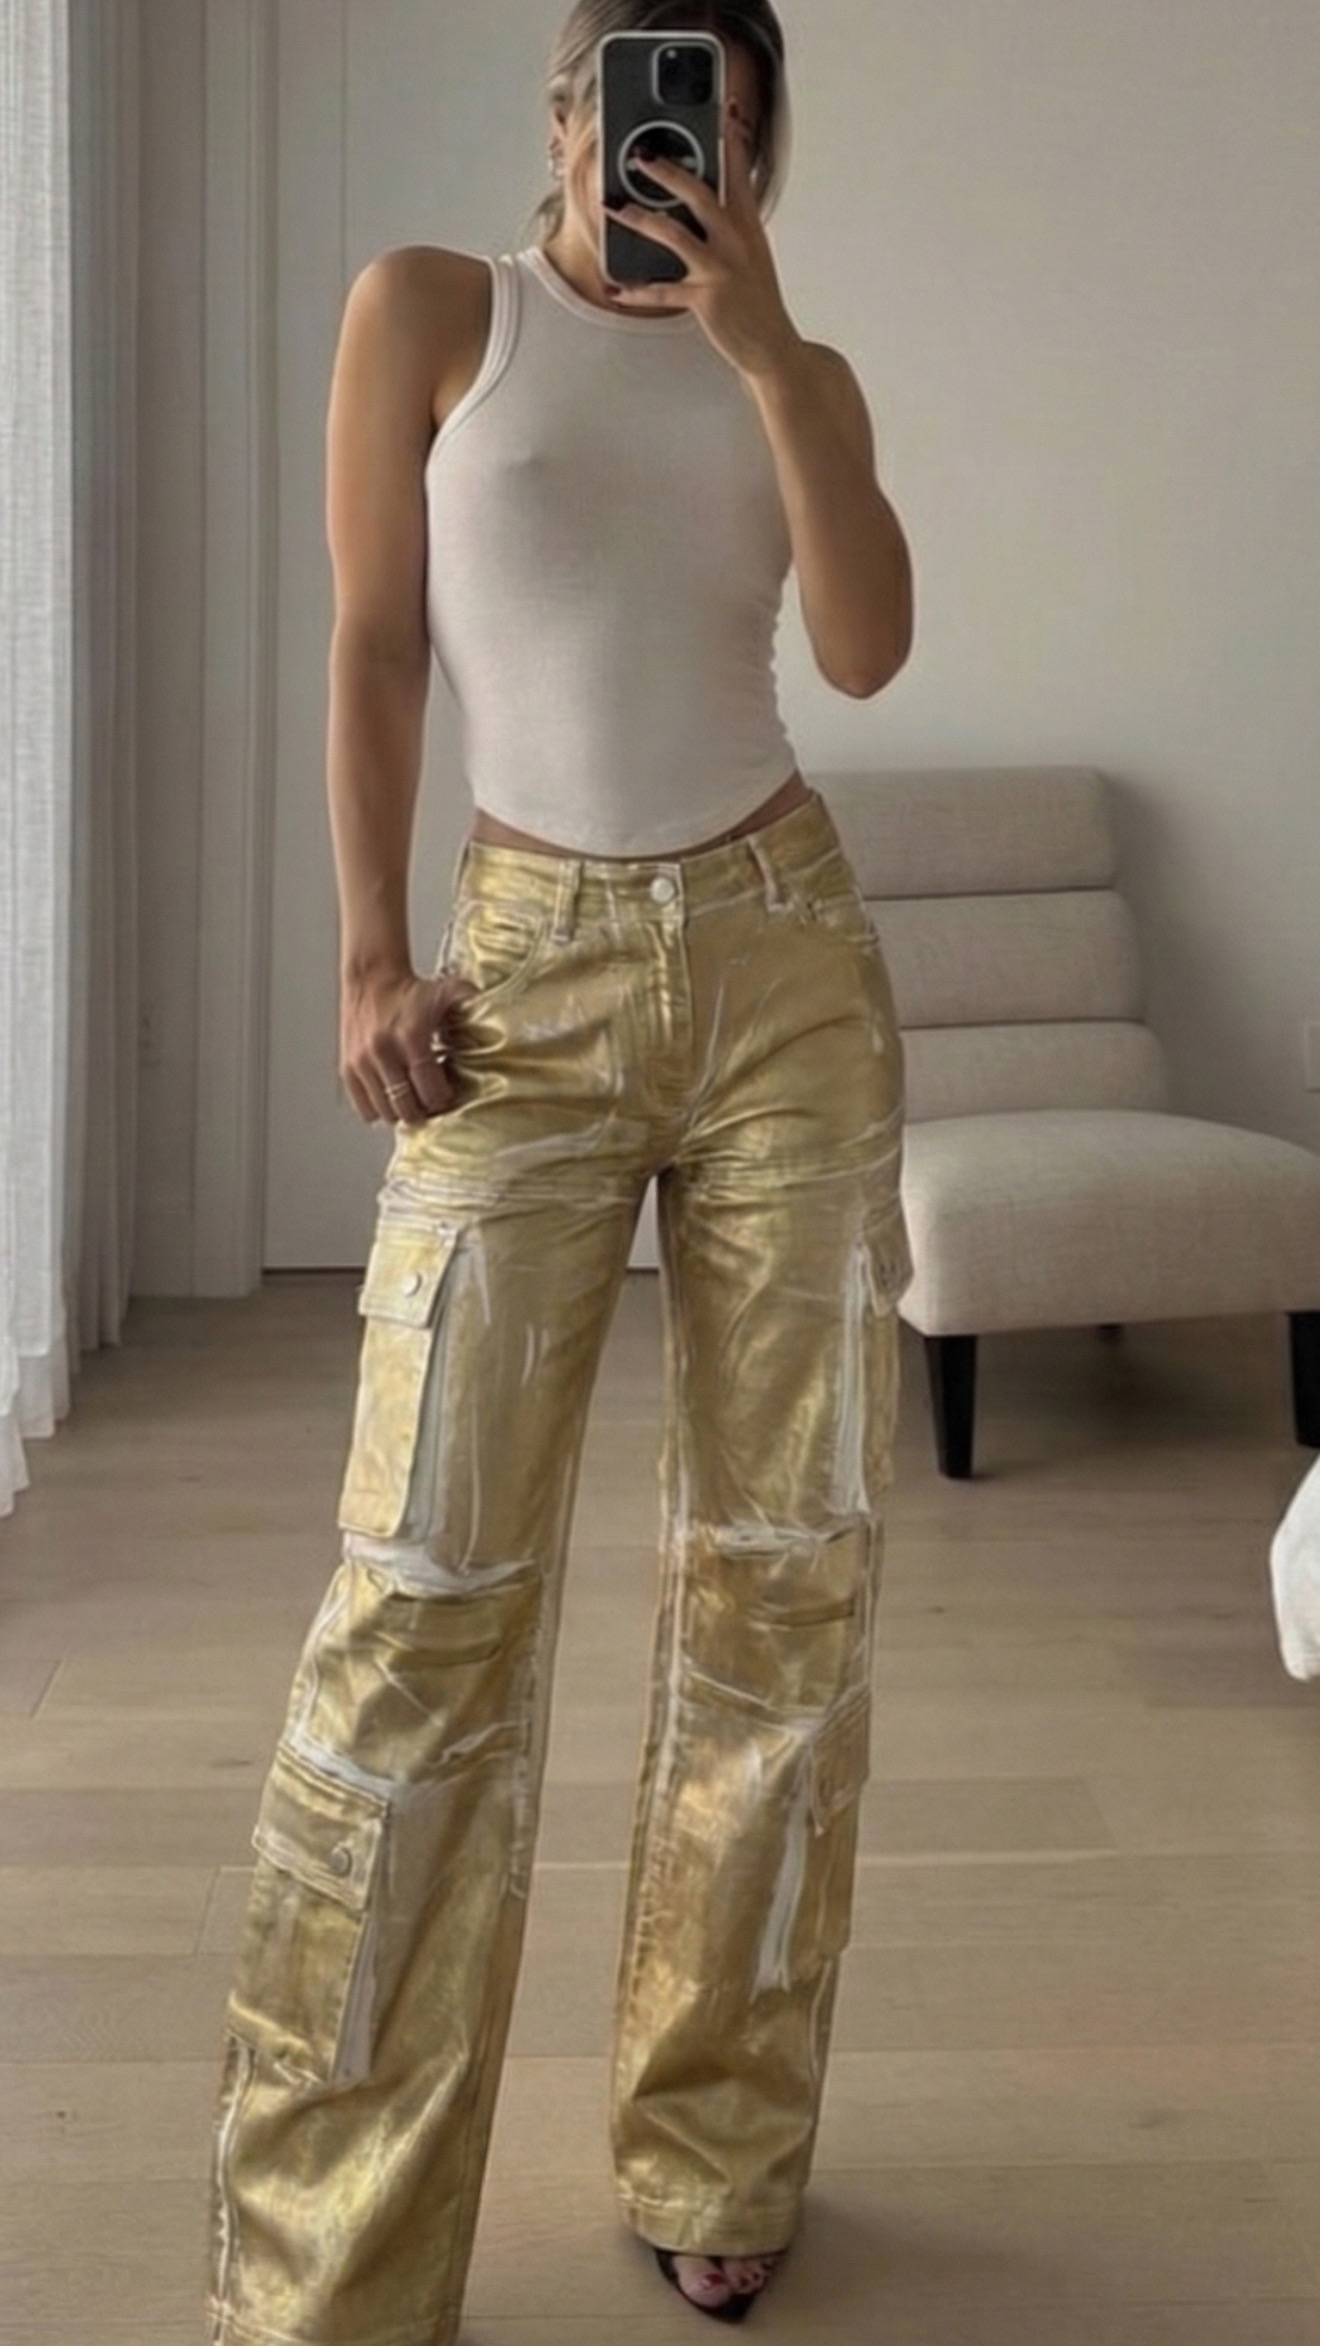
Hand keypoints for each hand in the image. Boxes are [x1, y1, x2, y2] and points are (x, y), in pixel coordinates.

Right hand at [340, 965, 476, 1125]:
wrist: (372, 978)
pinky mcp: (348, 1069)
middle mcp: (383, 1053)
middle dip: (424, 1110)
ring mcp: (362, 1063)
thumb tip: (505, 1025)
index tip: (449, 1091)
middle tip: (432, 1099)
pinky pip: (364, 1109)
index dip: (444, 1098)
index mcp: (412, 1038)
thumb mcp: (451, 992)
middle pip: (408, 1109)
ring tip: (413, 1096)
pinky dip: (379, 1109)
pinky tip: (392, 1095)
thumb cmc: (413, 990)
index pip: (431, 1092)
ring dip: (403, 1111)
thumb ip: (476, 1008)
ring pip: (386, 1113)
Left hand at [605, 105, 801, 380]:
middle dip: (667, 171)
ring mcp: (721, 270)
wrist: (773, 348)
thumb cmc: (757, 301)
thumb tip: (698, 204)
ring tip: (613, 207)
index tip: (722, 111)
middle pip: (700, 194)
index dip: (730, 140)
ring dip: (639, 218)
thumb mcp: (751, 255)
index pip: (739, 174)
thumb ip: (730, 226)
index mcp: (748, 227)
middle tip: (640, 155)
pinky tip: (615, 289)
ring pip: (674, 235)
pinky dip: (636, 292)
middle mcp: (736, 242)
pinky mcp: (706, 300)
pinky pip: (662, 293)